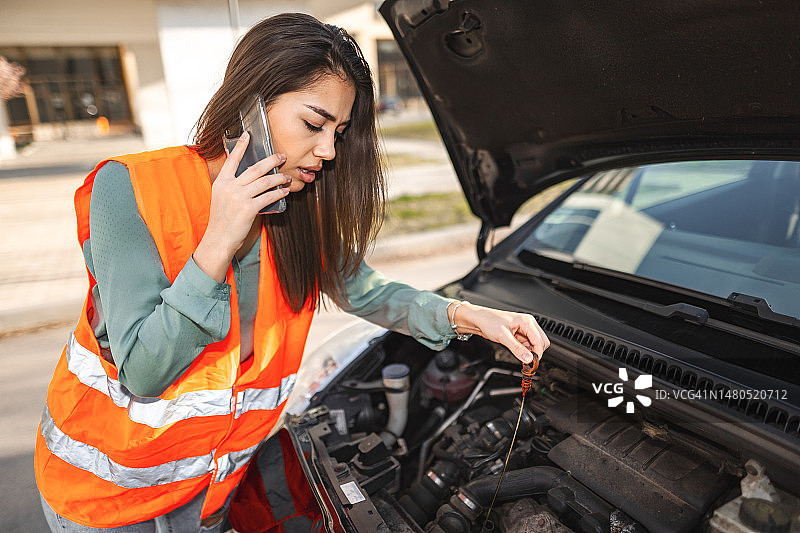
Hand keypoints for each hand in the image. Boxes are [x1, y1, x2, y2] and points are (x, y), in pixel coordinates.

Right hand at [194, 132, 290, 280]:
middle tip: (282, 156)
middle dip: (271, 160)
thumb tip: (252, 179)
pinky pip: (269, 196)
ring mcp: (239, 197)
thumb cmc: (222, 221)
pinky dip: (279, 193)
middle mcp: (230, 187)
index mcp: (221, 182)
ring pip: (265, 181)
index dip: (241, 146)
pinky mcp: (249, 209)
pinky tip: (285, 191)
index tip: (248, 135)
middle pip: (255, 168)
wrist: (218, 239)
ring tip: (287, 177)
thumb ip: (232, 186)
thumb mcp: (221, 198)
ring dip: (279, 177)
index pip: (232, 160)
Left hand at [448, 302, 549, 363]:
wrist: (478, 319)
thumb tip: (528, 358)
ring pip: (534, 345)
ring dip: (530, 353)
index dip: (537, 353)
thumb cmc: (488, 321)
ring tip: (521, 359)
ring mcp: (523, 329)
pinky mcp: (518, 334)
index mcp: (527, 321)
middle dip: (535, 353)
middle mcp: (527, 324)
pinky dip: (525, 351)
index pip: (540, 341)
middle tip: (527, 362)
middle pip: (541, 343)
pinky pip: (527, 345)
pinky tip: (519, 355)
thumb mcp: (503, 336)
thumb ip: (517, 348)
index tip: (532, 364)